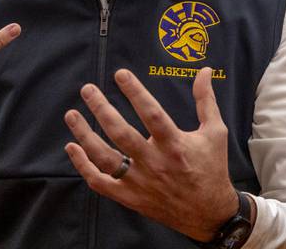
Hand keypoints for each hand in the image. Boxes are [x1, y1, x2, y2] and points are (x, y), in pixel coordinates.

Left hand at [64, 67, 238, 241]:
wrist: (209, 215)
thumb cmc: (211, 168)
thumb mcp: (215, 132)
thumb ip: (206, 100)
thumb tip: (204, 70)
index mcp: (175, 146)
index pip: (152, 115)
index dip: (136, 93)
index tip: (120, 74)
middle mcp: (155, 164)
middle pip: (122, 134)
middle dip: (102, 110)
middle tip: (87, 89)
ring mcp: (140, 182)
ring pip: (105, 158)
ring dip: (85, 135)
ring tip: (71, 114)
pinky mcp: (130, 197)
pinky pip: (100, 183)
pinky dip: (83, 166)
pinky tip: (72, 147)